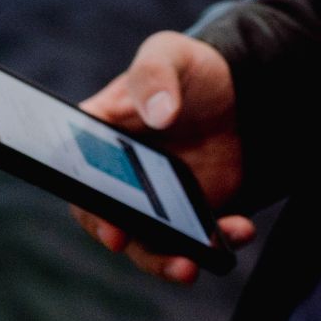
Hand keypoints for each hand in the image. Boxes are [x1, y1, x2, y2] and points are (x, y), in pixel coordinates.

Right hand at [75, 31, 254, 283]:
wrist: (243, 94)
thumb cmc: (190, 70)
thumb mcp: (169, 55)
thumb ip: (155, 75)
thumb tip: (159, 114)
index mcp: (95, 142)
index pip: (77, 180)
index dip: (88, 207)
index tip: (112, 227)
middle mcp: (115, 181)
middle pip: (108, 222)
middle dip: (129, 244)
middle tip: (147, 251)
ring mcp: (151, 204)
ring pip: (148, 245)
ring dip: (167, 261)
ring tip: (193, 265)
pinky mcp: (187, 217)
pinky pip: (193, 242)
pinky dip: (217, 243)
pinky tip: (238, 230)